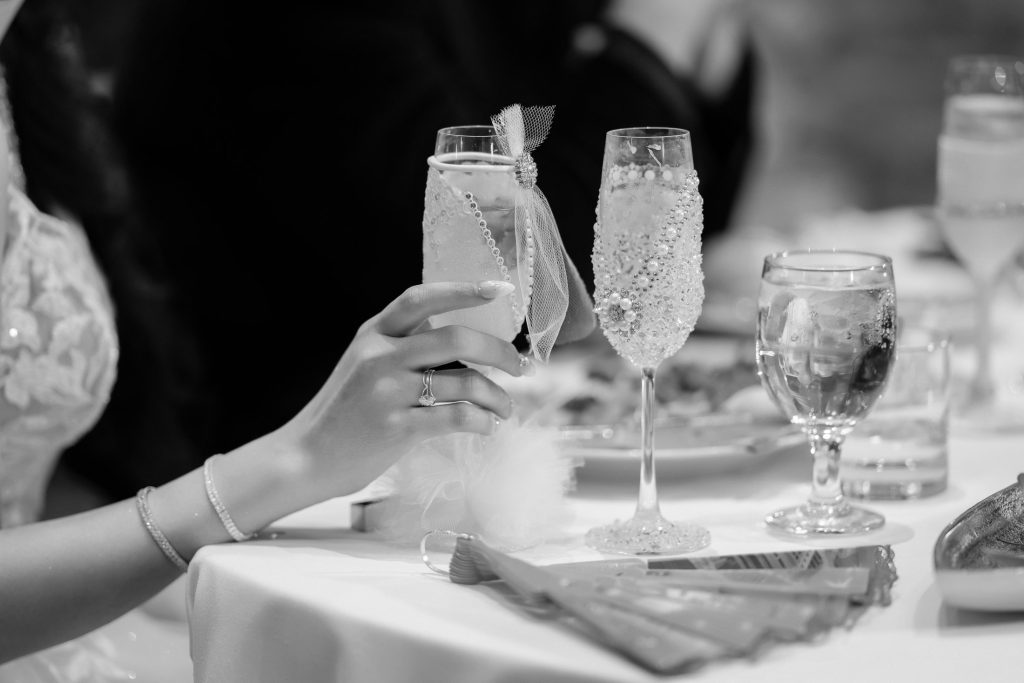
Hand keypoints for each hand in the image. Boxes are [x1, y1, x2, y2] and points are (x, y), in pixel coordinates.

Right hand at [276, 280, 528, 497]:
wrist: (304, 457)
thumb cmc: (344, 411)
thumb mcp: (364, 363)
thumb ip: (402, 343)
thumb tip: (457, 332)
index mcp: (373, 333)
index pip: (420, 298)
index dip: (462, 290)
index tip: (499, 289)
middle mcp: (380, 356)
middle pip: (456, 338)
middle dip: (498, 351)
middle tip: (519, 367)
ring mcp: (387, 392)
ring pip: (463, 381)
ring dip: (497, 396)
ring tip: (505, 408)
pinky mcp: (396, 428)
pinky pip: (456, 417)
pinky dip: (481, 420)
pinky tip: (487, 426)